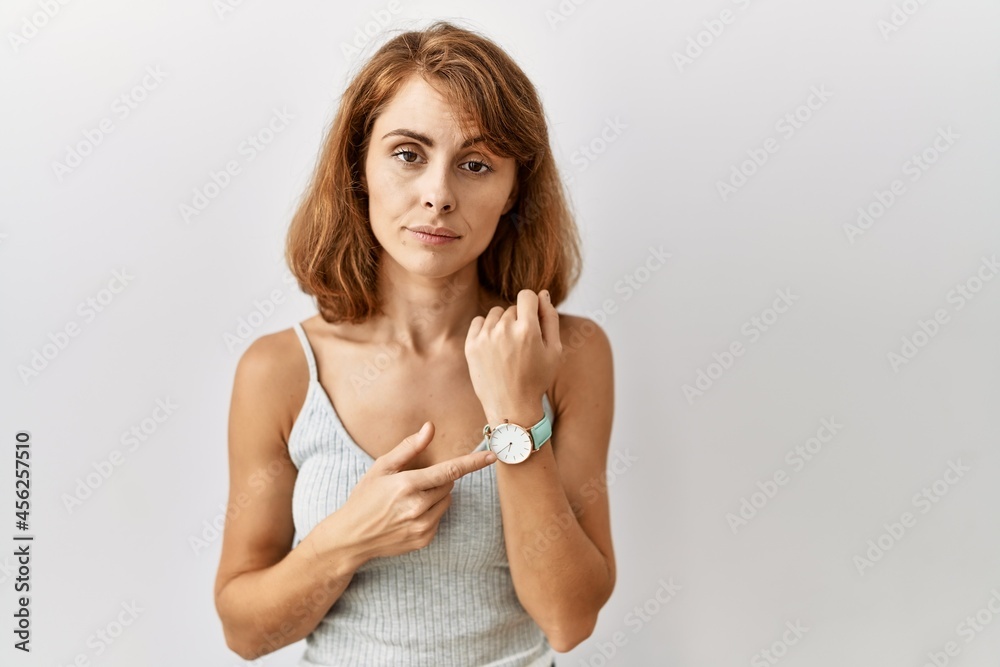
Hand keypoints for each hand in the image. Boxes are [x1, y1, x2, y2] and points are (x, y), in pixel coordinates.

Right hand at [321, 422, 496, 562]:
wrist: (351, 537)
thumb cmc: (365, 498)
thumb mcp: (381, 468)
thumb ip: (408, 447)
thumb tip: (429, 428)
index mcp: (407, 485)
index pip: (449, 471)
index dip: (473, 463)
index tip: (492, 457)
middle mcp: (417, 507)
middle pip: (448, 485)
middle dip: (438, 479)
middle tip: (413, 482)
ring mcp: (422, 526)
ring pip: (446, 501)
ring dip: (435, 496)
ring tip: (408, 500)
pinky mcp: (424, 539)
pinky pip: (439, 518)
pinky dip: (430, 512)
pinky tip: (408, 514)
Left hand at [465, 289, 561, 419]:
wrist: (511, 406)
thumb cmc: (537, 379)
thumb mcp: (554, 350)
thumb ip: (550, 318)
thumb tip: (543, 294)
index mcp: (527, 329)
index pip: (527, 295)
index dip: (532, 305)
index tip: (533, 319)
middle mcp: (504, 329)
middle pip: (512, 307)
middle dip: (519, 320)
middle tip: (523, 345)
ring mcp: (485, 337)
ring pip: (496, 313)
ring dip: (503, 324)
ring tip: (508, 347)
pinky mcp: (471, 344)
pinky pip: (479, 321)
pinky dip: (487, 329)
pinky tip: (495, 346)